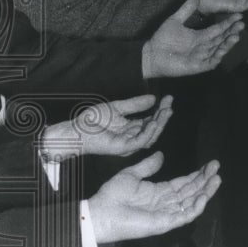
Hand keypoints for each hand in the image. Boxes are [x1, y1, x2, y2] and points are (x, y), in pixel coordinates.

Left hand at [41, 95, 173, 161]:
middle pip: (153, 129)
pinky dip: (149, 133)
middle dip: (163, 116)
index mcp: (131, 128)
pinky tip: (154, 122)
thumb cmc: (93, 120)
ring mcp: (128, 144)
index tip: (169, 98)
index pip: (150, 120)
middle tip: (170, 103)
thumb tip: (153, 98)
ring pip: (150, 136)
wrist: (77, 129)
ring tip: (166, 110)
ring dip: (160, 123)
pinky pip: (140, 142)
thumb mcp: (117, 107)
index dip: (160, 110)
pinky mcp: (123, 148)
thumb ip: (134, 104)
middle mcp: (132, 138)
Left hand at [89, 151, 220, 243]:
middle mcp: (166, 203)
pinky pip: (185, 216)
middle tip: (217, 167)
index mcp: (158, 192)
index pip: (183, 183)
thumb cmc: (113, 195)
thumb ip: (148, 166)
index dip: (197, 174)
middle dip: (205, 180)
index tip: (209, 164)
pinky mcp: (165, 223)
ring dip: (205, 191)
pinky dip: (195, 207)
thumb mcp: (131, 174)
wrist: (102, 211)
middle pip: (191, 191)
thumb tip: (161, 155)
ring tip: (217, 178)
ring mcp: (167, 214)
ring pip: (192, 203)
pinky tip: (203, 196)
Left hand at [143, 0, 242, 78]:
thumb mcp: (175, 20)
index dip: (228, 23)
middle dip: (231, 32)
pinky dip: (217, 56)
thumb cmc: (162, 39)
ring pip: (218, 50)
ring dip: (227, 44)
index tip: (239, 16)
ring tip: (236, 36)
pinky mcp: (197, 66)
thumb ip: (186, 10)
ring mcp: (201, 57)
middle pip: (221, 39)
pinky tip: (223, 50)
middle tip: (242, 25)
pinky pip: (210, 62)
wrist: (151, 54)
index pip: (217, 29)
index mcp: (199, 36)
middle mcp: (203, 46)